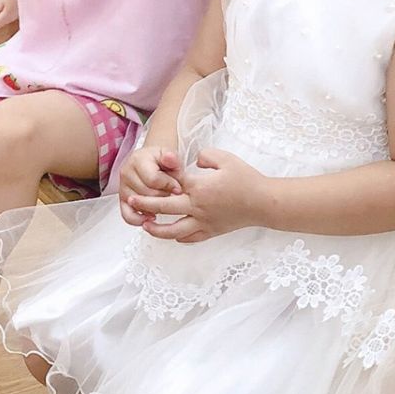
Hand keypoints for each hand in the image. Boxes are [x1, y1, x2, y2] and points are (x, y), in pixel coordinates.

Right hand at [117, 146, 182, 225]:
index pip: (153, 179)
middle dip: (163, 196)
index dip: (169, 186)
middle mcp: (126, 173)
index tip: (178, 188)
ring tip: (164, 201)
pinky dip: (139, 220)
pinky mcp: (122, 200)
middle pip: (147, 194)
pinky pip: (127, 215)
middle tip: (171, 194)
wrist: (151, 161)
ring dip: (155, 207)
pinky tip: (151, 217)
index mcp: (138, 160)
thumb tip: (170, 158)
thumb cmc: (161, 161)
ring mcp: (123, 188)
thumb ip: (172, 158)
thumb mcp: (170, 156)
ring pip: (140, 205)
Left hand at [125, 149, 264, 242]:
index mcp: (199, 187)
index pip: (172, 184)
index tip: (145, 179)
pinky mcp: (211, 232)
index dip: (159, 180)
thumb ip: (206, 156)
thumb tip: (194, 160)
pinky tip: (172, 234)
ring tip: (145, 225)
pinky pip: (190, 238)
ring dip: (157, 229)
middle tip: (131, 202)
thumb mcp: (226, 159)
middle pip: (164, 208)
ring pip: (174, 230)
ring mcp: (204, 222)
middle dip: (145, 205)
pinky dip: (178, 237)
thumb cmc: (246, 179)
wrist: (263, 203)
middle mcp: (198, 207)